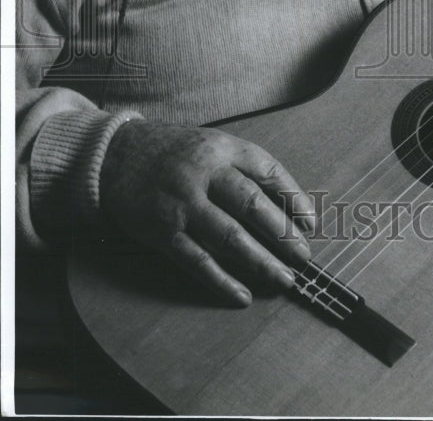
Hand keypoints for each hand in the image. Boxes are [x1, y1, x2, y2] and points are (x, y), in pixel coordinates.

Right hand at [99, 120, 314, 305]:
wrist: (114, 156)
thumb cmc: (173, 153)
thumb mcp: (210, 145)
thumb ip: (242, 168)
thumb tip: (285, 207)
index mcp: (222, 148)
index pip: (268, 170)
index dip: (294, 197)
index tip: (311, 222)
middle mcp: (204, 173)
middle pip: (252, 204)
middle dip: (283, 234)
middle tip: (303, 256)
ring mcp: (183, 203)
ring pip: (229, 236)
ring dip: (261, 261)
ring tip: (284, 280)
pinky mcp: (163, 231)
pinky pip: (197, 260)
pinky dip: (222, 280)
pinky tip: (242, 294)